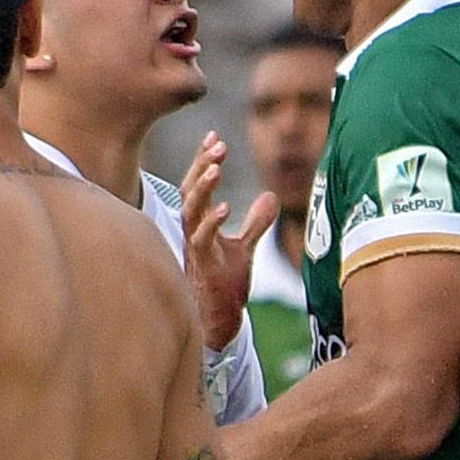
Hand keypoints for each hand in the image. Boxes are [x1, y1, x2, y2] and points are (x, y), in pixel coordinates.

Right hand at [181, 132, 278, 351]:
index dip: (203, 160)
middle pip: (189, 191)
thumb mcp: (245, 248)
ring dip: (202, 187)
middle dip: (201, 165)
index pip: (196, 185)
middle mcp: (192, 233)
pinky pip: (202, 239)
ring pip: (190, 211)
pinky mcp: (203, 266)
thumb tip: (271, 196)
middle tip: (218, 144)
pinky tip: (224, 207)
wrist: (218, 322)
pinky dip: (212, 222)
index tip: (214, 137)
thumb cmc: (224, 286)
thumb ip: (255, 223)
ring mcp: (195, 248)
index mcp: (200, 225)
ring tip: (216, 167)